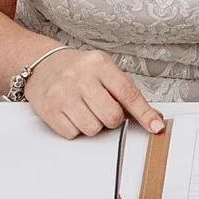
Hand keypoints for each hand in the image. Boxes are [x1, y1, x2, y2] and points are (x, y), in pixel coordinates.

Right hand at [23, 47, 160, 139]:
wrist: (42, 65)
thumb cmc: (79, 70)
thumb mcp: (104, 71)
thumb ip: (126, 92)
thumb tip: (153, 117)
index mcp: (99, 64)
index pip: (128, 93)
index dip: (144, 113)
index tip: (156, 126)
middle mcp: (80, 77)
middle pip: (111, 116)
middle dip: (112, 119)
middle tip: (103, 108)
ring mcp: (62, 93)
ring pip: (93, 129)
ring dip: (93, 125)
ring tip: (85, 109)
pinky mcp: (48, 109)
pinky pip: (73, 134)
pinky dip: (76, 128)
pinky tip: (71, 113)